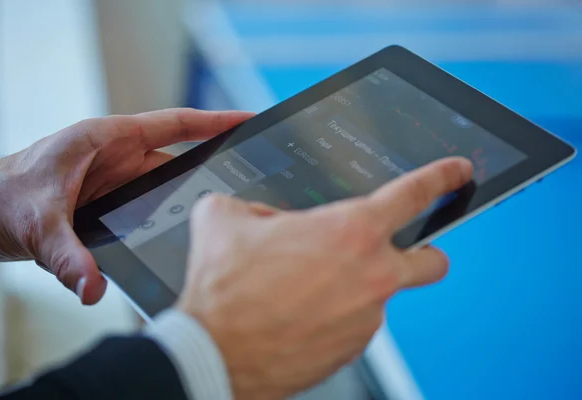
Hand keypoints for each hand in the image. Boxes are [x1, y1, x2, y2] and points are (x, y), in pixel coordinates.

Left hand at [0, 108, 252, 304]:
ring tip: (217, 223)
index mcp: (104, 141)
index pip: (172, 125)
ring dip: (185, 207)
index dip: (213, 122)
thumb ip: (67, 256)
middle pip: (175, 163)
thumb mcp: (35, 222)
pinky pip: (148, 213)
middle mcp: (115, 160)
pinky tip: (180, 240)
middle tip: (246, 186)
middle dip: (209, 174)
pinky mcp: (110, 207)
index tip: (247, 121)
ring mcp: (115, 184)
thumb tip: (93, 286)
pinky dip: (164, 224)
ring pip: (164, 193)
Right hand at [179, 157, 472, 399]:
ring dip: (354, 287)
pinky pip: (353, 325)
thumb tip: (260, 215)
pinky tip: (299, 315)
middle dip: (426, 252)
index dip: (443, 178)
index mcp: (350, 231)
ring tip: (306, 289)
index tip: (459, 174)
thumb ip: (252, 205)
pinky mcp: (351, 350)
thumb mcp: (224, 219)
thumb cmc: (224, 290)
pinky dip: (335, 316)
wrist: (213, 353)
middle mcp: (371, 275)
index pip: (416, 193)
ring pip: (378, 296)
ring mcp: (366, 318)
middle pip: (432, 260)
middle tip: (396, 252)